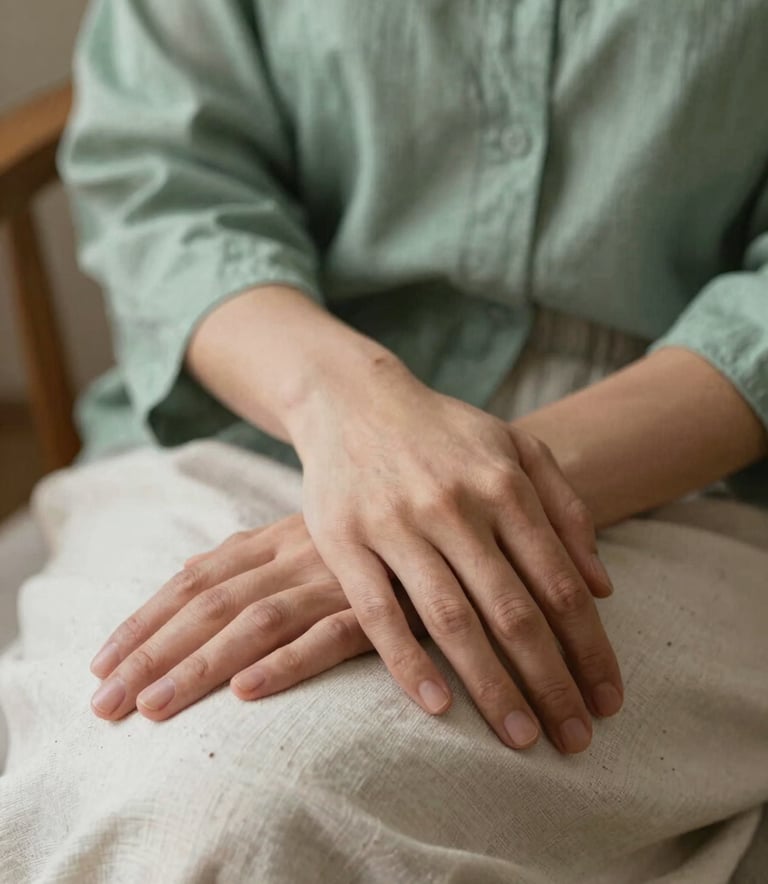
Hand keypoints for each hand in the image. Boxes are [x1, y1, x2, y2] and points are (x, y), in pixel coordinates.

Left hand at [87, 516, 374, 719]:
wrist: (450, 502)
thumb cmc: (378, 528)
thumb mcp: (313, 533)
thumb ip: (258, 555)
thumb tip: (193, 577)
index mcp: (277, 537)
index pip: (196, 578)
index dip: (146, 619)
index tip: (100, 661)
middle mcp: (298, 553)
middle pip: (210, 604)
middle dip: (151, 653)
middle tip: (104, 703)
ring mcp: (337, 577)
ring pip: (255, 621)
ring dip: (199, 665)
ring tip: (153, 708)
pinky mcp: (382, 606)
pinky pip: (330, 635)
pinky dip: (287, 662)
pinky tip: (248, 691)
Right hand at [287, 358, 621, 753]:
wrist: (353, 399)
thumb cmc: (443, 432)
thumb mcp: (515, 447)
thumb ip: (566, 508)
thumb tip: (604, 587)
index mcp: (503, 483)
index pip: (558, 582)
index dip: (589, 647)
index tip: (607, 698)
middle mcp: (454, 505)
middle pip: (513, 610)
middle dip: (552, 681)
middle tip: (577, 740)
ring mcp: (396, 523)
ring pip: (451, 618)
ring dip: (491, 685)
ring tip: (521, 738)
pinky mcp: (345, 540)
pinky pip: (378, 612)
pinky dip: (407, 662)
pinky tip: (437, 706)